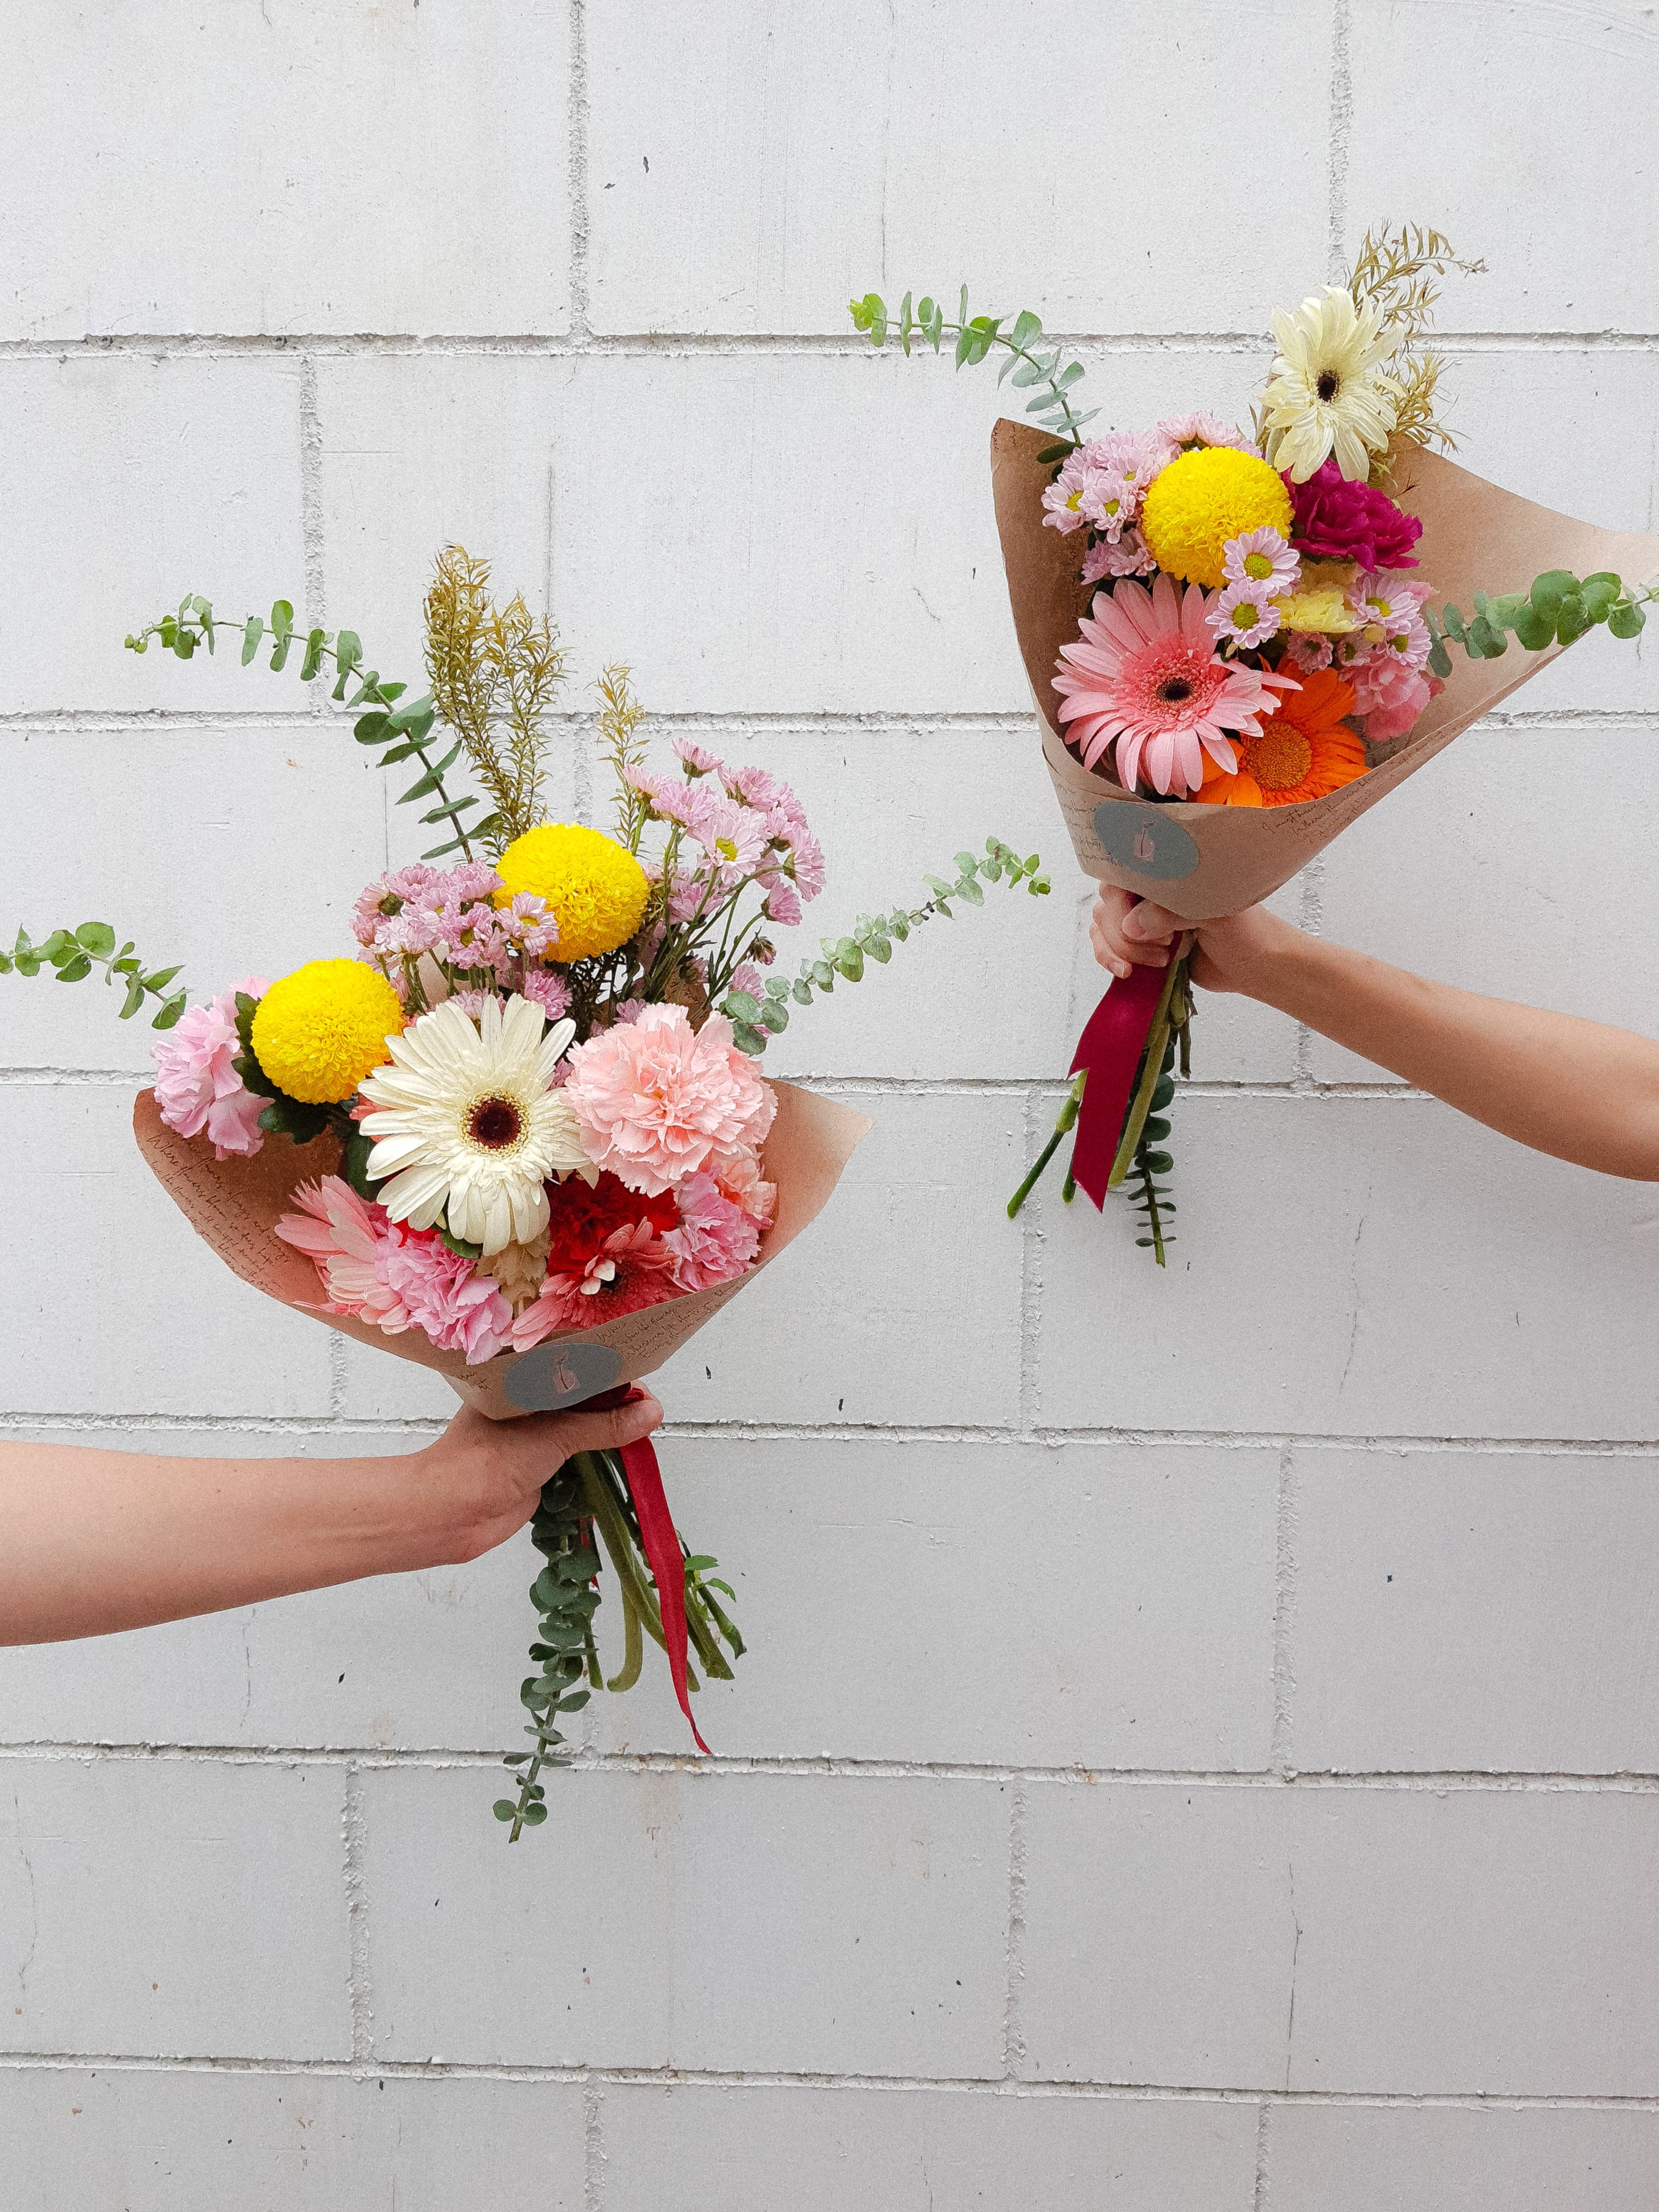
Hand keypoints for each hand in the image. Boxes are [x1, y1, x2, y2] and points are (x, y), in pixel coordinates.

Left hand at [410, 1389, 663, 1566]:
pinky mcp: (539, 1463)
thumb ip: (605, 1424)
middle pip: (581, 1391)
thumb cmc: (487, 1461)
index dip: (607, 1364)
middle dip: (614, 1397)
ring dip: (610, 1426)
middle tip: (648, 1404)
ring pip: (581, 1421)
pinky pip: (578, 1451)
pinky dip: (600, 1450)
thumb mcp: (555, 1434)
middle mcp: (527, 1399)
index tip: (641, 1371)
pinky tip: (624, 1448)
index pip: (573, 1359)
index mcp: (520, 1376)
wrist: (453, 1513)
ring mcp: (533, 1432)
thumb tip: (651, 1412)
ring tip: (643, 1424)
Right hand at [1089, 885, 1299, 995]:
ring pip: (1102, 925)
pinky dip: (1109, 959)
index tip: (1138, 920)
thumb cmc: (1244, 931)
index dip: (1123, 898)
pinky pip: (1105, 946)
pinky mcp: (1137, 944)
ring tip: (1162, 958)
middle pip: (1108, 902)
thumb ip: (1172, 914)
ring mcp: (1140, 917)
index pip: (1123, 871)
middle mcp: (1149, 891)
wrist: (1254, 965)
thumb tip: (1131, 925)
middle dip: (1126, 931)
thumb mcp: (1215, 915)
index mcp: (1169, 871)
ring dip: (1123, 948)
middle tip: (1165, 943)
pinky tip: (1127, 972)